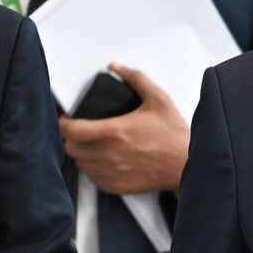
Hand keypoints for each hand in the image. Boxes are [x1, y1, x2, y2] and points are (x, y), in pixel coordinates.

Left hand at [59, 63, 189, 194]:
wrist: (188, 165)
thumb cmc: (174, 135)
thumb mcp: (158, 99)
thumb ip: (135, 79)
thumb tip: (116, 66)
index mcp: (114, 131)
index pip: (71, 130)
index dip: (64, 123)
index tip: (68, 119)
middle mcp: (108, 154)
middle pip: (71, 148)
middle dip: (73, 138)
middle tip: (82, 131)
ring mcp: (112, 172)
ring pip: (80, 164)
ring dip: (83, 154)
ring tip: (94, 145)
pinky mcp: (117, 186)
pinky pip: (93, 179)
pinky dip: (94, 169)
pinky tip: (105, 160)